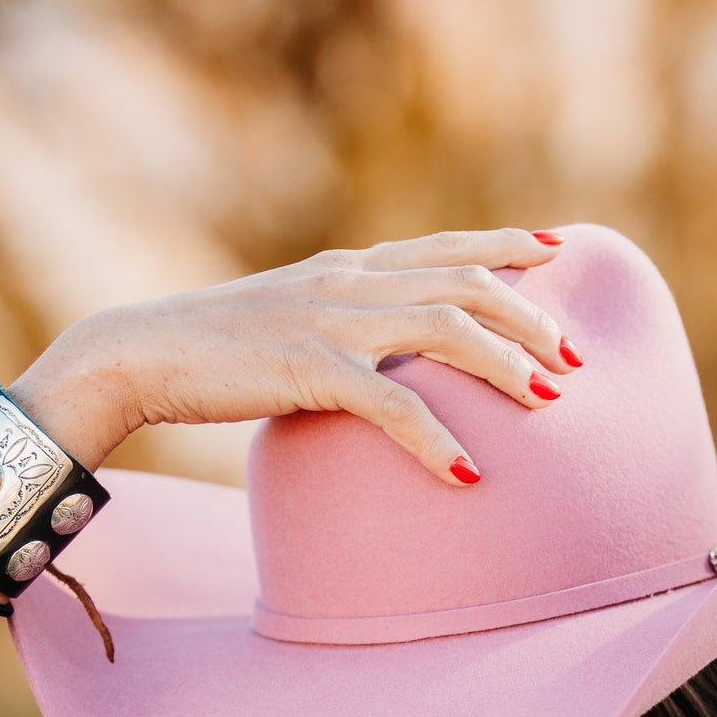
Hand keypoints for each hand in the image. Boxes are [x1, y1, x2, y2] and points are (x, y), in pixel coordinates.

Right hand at [9, 227, 579, 485]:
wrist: (142, 352)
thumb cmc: (210, 349)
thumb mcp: (284, 321)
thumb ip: (335, 327)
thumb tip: (371, 358)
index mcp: (345, 268)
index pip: (442, 244)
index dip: (505, 246)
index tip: (556, 252)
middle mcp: (350, 282)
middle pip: (465, 283)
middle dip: (530, 317)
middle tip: (574, 357)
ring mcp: (333, 322)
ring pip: (447, 328)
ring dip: (507, 364)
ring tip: (549, 400)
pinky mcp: (311, 370)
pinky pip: (394, 405)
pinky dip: (437, 439)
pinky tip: (469, 472)